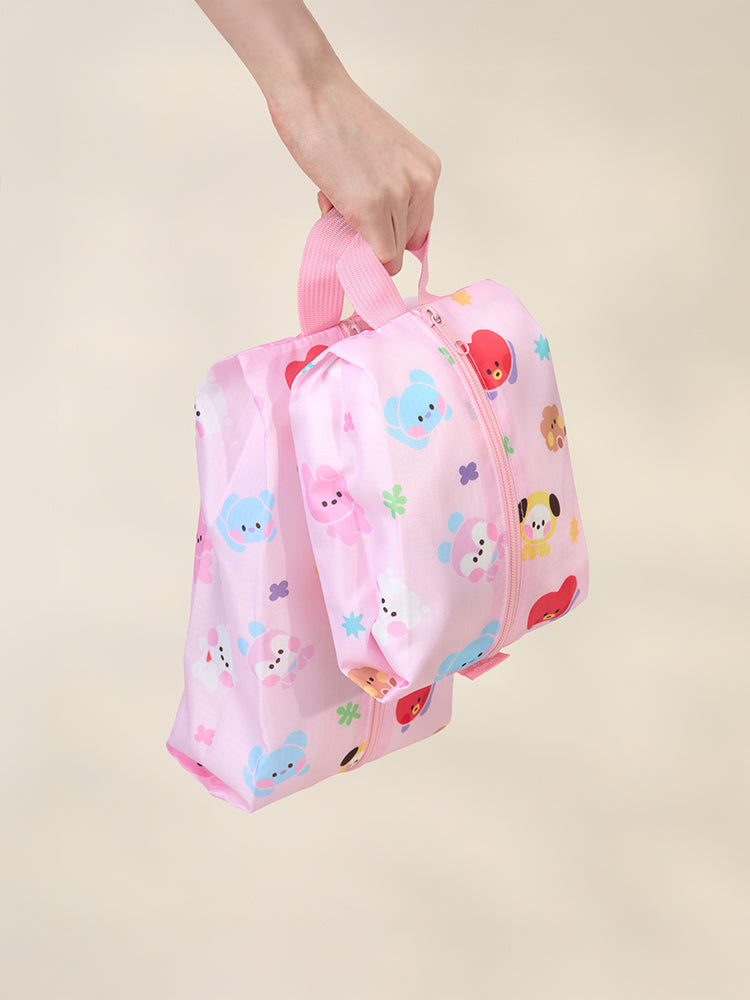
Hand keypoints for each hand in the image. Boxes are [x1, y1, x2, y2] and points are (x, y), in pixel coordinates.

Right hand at [270, 70, 440, 275]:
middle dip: (375, 237)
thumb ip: (390, 189)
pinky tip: (333, 212)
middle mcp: (420, 184)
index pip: (419, 227)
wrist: (312, 91)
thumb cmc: (337, 116)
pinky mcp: (370, 209)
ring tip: (336, 198)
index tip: (369, 225)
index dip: (390, 232)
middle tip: (346, 206)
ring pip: (391, 253)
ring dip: (360, 240)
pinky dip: (360, 256)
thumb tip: (376, 230)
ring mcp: (397, 197)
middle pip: (406, 243)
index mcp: (427, 170)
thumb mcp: (384, 155)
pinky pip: (379, 258)